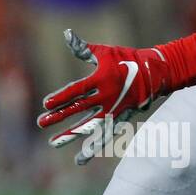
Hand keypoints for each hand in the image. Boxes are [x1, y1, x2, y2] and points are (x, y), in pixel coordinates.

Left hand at [37, 30, 169, 160]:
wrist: (154, 73)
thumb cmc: (125, 59)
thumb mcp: (103, 52)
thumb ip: (82, 48)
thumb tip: (67, 34)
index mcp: (101, 80)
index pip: (76, 91)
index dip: (61, 97)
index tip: (46, 104)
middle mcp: (106, 97)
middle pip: (78, 109)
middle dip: (58, 116)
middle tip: (40, 122)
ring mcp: (113, 111)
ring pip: (89, 127)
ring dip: (71, 135)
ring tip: (53, 143)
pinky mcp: (119, 120)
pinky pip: (104, 136)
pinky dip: (92, 148)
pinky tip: (80, 159)